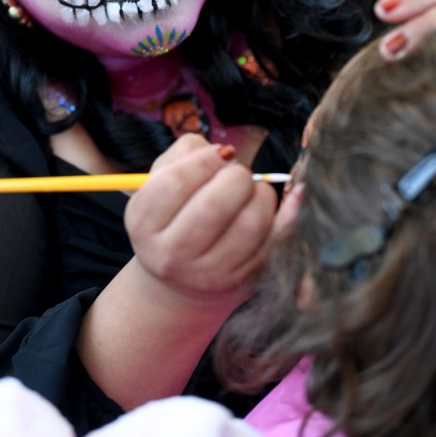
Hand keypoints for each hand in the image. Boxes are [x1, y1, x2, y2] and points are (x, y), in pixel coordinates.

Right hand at [124, 133, 277, 310]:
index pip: (175, 182)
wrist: (179, 282)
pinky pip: (277, 241)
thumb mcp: (160, 183)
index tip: (219, 155)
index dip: (204, 159)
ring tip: (252, 190)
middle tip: (237, 174)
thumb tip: (226, 154)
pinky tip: (293, 195)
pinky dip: (290, 212)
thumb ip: (186, 154)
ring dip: (262, 193)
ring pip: (251, 223)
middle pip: (213, 205)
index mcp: (143, 223)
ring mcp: (209, 274)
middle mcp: (171, 255)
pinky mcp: (244, 282)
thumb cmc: (173, 216)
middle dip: (236, 176)